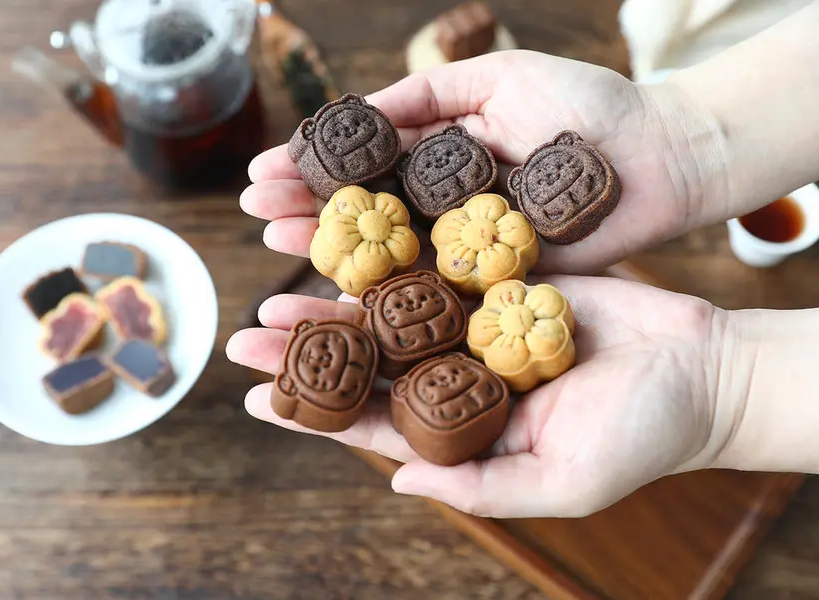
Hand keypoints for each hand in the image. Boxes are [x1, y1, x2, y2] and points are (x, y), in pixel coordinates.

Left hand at [226, 275, 730, 517]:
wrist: (699, 368)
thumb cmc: (640, 438)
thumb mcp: (562, 482)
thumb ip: (479, 488)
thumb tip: (396, 485)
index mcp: (465, 429)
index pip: (374, 424)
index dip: (315, 415)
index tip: (257, 402)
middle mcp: (460, 376)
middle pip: (367, 363)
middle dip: (305, 353)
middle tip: (243, 337)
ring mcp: (477, 326)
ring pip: (390, 313)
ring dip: (333, 303)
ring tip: (274, 291)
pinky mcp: (501, 282)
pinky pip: (438, 269)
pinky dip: (395, 261)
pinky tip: (349, 249)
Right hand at [240, 50, 722, 273]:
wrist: (658, 158)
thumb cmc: (585, 107)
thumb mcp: (500, 78)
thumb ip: (430, 95)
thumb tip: (359, 113)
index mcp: (442, 154)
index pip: (362, 164)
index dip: (314, 167)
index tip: (264, 169)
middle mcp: (443, 204)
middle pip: (363, 210)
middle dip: (306, 208)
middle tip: (253, 210)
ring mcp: (464, 244)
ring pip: (385, 251)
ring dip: (329, 247)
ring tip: (273, 242)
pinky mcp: (492, 280)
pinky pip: (430, 288)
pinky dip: (386, 291)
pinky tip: (338, 288)